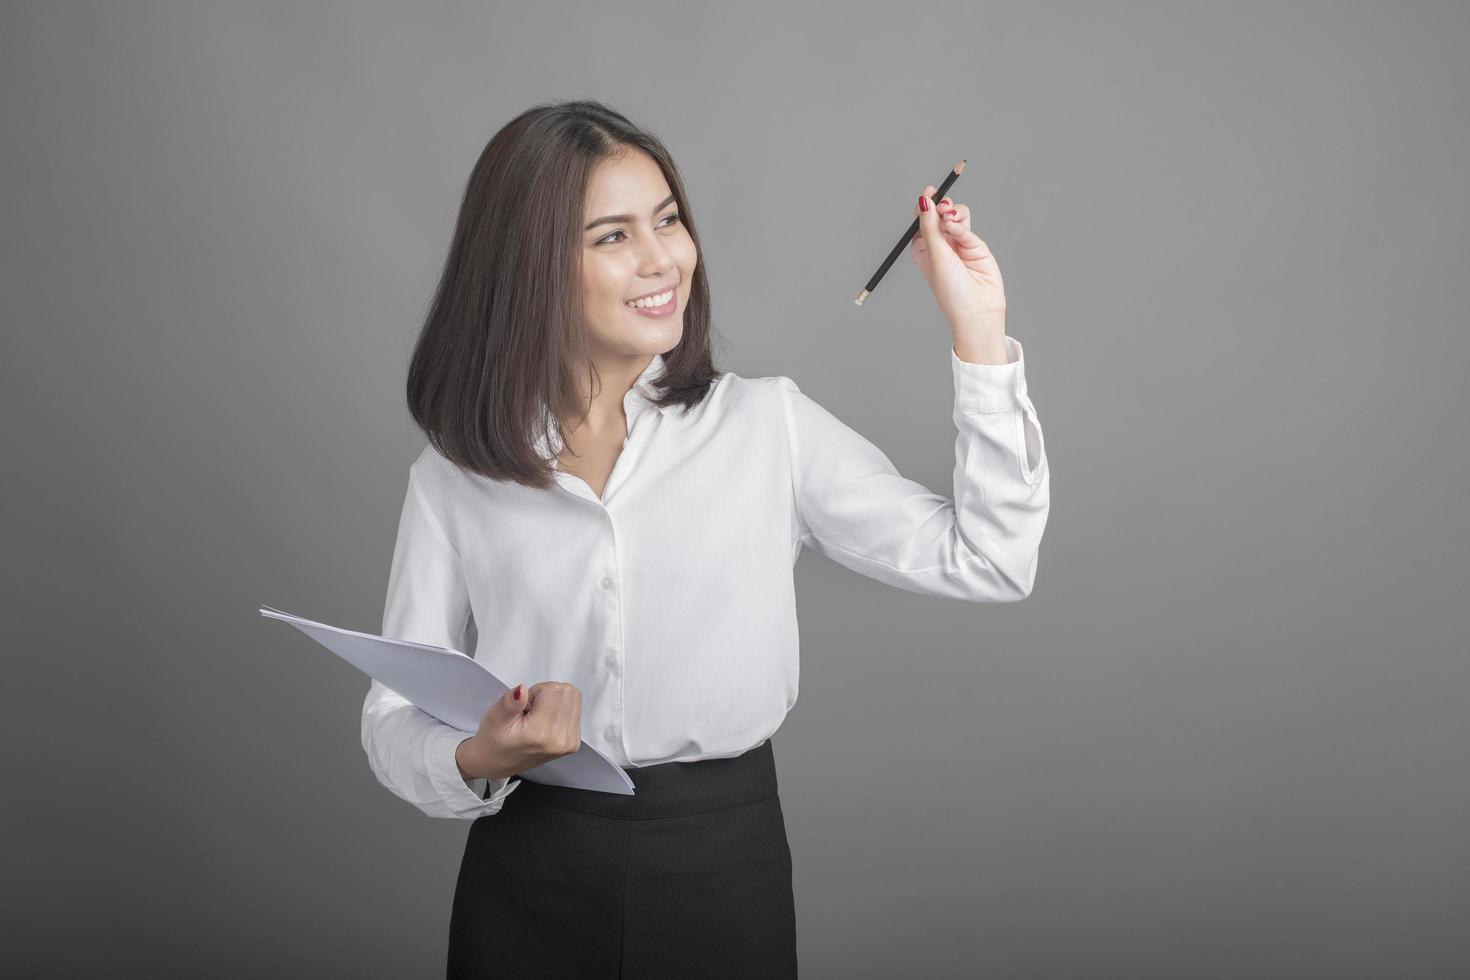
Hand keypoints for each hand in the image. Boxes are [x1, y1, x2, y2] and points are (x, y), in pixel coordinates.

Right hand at [456, 681, 583, 780]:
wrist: (497, 763)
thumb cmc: (494, 741)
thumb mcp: (494, 718)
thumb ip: (510, 703)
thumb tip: (522, 690)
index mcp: (541, 733)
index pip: (554, 689)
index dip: (536, 691)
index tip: (526, 706)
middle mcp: (561, 739)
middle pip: (568, 692)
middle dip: (548, 694)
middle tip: (531, 710)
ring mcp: (570, 742)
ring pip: (574, 698)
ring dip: (555, 701)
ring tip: (537, 716)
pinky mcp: (574, 742)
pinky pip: (576, 709)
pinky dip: (560, 710)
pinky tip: (545, 722)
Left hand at [910, 184, 1006, 325]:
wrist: (977, 308)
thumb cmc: (951, 289)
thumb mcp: (934, 254)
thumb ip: (930, 225)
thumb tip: (923, 200)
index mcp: (922, 248)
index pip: (921, 219)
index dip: (925, 204)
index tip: (930, 191)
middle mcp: (939, 244)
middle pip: (939, 213)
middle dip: (941, 206)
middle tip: (943, 207)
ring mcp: (957, 244)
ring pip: (956, 215)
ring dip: (953, 213)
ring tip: (951, 220)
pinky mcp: (974, 245)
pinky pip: (967, 226)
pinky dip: (962, 225)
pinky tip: (958, 230)